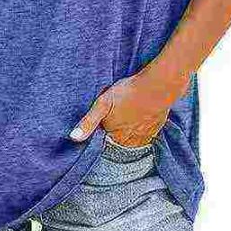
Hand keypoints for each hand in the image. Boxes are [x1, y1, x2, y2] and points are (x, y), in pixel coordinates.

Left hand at [69, 61, 191, 145]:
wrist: (156, 87)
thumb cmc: (127, 93)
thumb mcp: (102, 104)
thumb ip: (88, 122)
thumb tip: (73, 138)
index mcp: (115, 135)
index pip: (105, 142)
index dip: (102, 133)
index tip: (103, 125)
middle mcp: (130, 139)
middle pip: (119, 143)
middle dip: (115, 136)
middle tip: (115, 121)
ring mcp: (144, 135)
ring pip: (133, 142)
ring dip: (129, 136)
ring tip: (126, 123)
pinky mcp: (156, 128)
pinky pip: (146, 136)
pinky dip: (142, 132)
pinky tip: (140, 122)